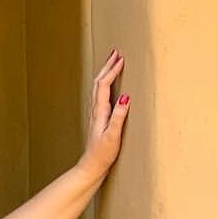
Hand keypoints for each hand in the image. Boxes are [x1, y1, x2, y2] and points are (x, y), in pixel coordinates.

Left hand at [83, 46, 129, 178]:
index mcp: (99, 112)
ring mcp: (96, 114)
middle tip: (116, 52)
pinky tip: (110, 84)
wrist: (91, 166)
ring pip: (98, 87)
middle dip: (107, 66)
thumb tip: (125, 97)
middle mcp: (96, 110)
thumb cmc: (102, 154)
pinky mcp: (99, 118)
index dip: (112, 71)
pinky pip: (101, 95)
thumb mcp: (113, 135)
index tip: (121, 59)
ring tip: (113, 62)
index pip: (103, 85)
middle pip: (98, 82)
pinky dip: (106, 84)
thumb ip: (119, 117)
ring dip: (105, 73)